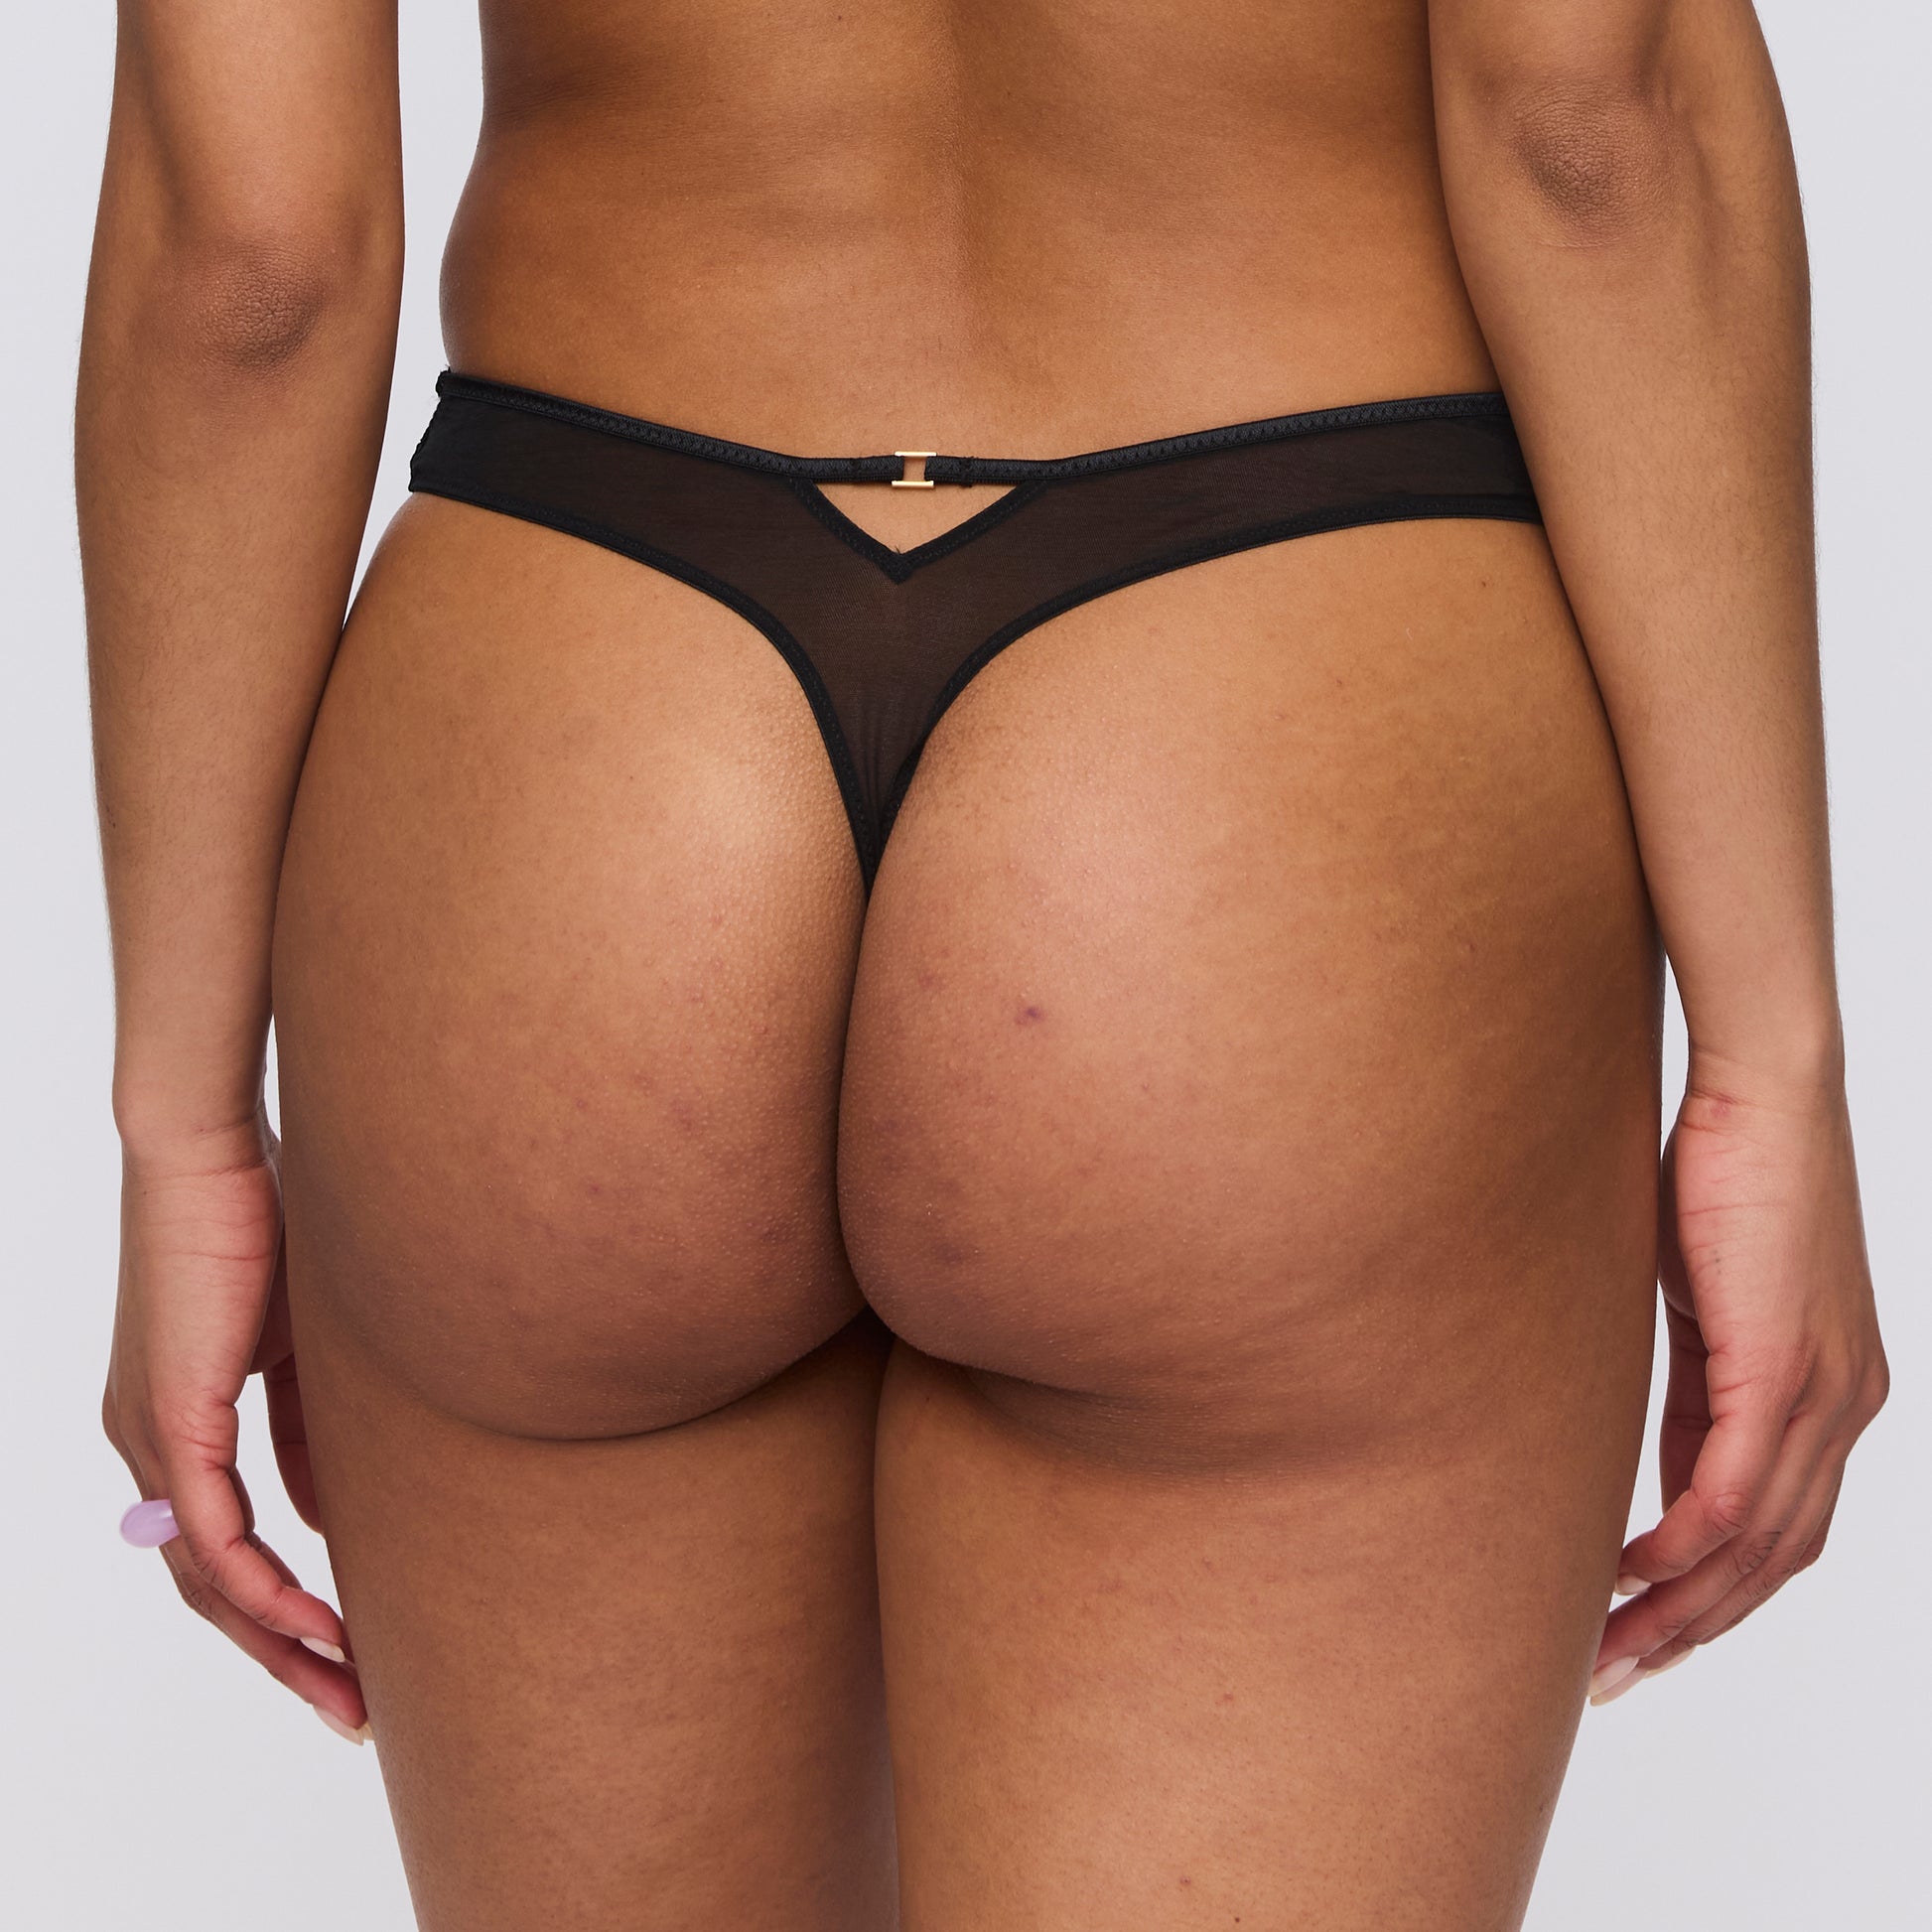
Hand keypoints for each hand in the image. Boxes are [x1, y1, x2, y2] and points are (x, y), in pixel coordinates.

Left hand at [102, 1113, 367, 1738]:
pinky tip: (316, 1623)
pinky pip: (215, 1536)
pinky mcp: (170, 1420)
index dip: (289, 1611)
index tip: (357, 1652)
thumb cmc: (266, 1218)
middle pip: (212, 1590)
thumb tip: (339, 1514)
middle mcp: (150, 1448)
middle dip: (287, 1658)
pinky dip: (265, 1589)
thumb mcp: (305, 1345)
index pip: (228, 1550)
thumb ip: (313, 1429)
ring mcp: (152, 1440)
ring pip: (208, 1581)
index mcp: (178, 1425)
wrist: (211, 1147)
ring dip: (280, 1644)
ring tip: (348, 1688)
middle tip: (353, 1712)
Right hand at [1590, 1052, 1887, 1702]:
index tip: (1645, 1630)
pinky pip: (1737, 1485)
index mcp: (1829, 1391)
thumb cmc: (1725, 1170)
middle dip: (1696, 1628)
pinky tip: (1634, 1571)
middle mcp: (1845, 1406)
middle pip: (1777, 1558)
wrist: (1766, 1091)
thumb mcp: (1701, 1298)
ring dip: (1684, 1606)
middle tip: (1616, 1672)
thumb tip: (1657, 1459)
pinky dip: (1687, 1542)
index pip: (1781, 1525)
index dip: (1717, 1592)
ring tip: (1611, 1644)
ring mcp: (1824, 1390)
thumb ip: (1696, 1383)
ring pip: (1760, 1540)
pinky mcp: (1786, 1365)